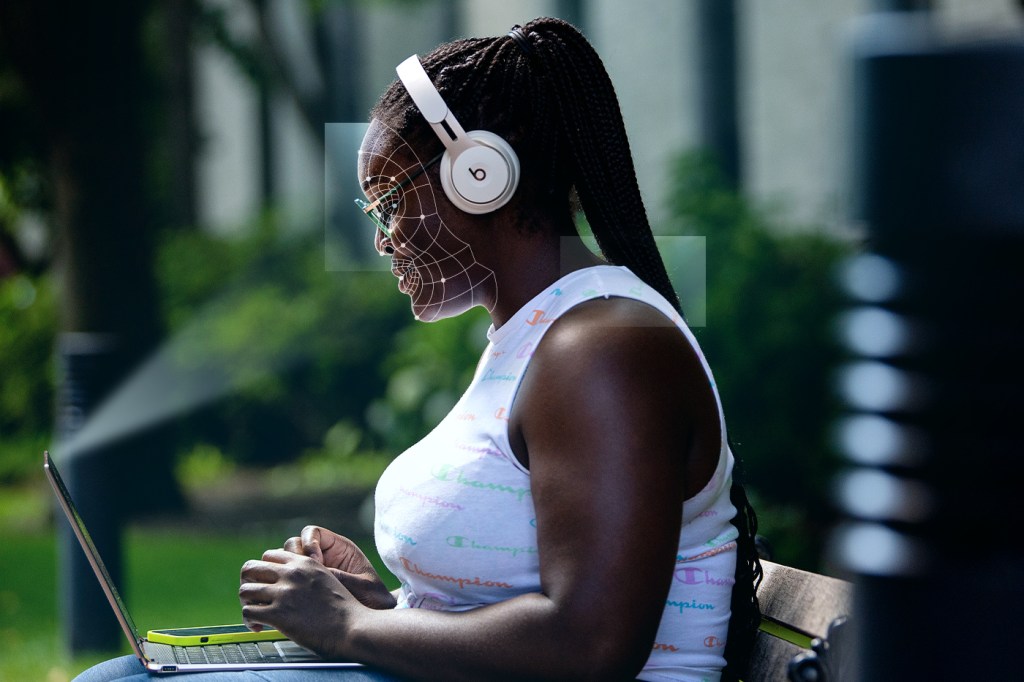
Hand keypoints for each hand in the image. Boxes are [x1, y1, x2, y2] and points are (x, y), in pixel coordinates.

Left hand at [239, 549, 359, 657]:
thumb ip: (306, 575)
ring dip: (247, 603)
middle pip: (250, 568)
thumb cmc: (343, 609)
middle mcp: (291, 573)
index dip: (264, 570)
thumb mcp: (328, 578)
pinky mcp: (278, 613)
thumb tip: (289, 582)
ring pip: (245, 590)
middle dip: (249, 583)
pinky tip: (259, 626)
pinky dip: (249, 620)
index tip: (267, 584)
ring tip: (256, 614)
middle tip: (255, 597)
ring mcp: (284, 593)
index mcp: (304, 563)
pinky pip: (248, 611)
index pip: (269, 555)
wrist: (351, 627)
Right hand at [282, 526, 396, 609]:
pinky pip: (284, 581)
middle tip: (300, 575)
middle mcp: (321, 557)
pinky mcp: (301, 589)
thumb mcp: (362, 586)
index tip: (314, 560)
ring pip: (284, 562)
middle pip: (294, 545)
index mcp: (338, 549)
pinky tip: (290, 600)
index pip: (313, 533)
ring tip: (294, 588)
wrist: (370, 620)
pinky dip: (282, 587)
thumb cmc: (372, 599)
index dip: (309, 542)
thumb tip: (322, 571)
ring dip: (285, 573)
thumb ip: (342, 577)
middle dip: (293, 557)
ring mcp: (309, 572)